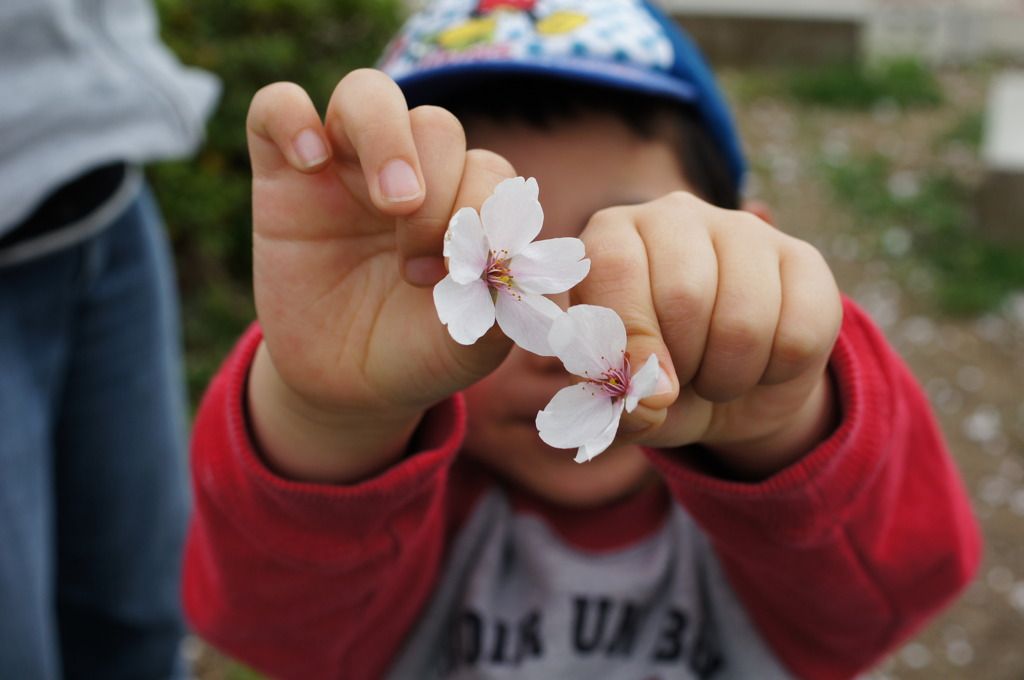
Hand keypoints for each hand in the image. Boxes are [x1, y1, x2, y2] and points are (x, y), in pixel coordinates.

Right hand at [244, 70, 516, 480]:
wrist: (345, 386)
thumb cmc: (418, 353)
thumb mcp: (471, 342)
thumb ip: (509, 302)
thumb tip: (537, 267)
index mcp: (464, 202)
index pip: (486, 168)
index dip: (479, 217)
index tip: (456, 279)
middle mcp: (410, 173)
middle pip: (434, 125)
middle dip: (437, 192)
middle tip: (417, 266)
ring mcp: (345, 167)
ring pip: (366, 94)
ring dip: (385, 138)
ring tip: (391, 203)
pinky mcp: (281, 174)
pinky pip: (277, 106)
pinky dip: (291, 118)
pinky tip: (308, 163)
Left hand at [573, 192, 842, 478]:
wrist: (726, 393)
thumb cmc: (653, 382)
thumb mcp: (618, 397)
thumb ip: (609, 397)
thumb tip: (648, 396)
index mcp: (613, 236)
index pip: (615, 266)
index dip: (630, 335)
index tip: (641, 388)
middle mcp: (675, 217)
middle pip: (683, 295)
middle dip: (681, 362)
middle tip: (678, 376)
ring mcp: (743, 230)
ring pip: (743, 321)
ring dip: (726, 375)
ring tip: (712, 374)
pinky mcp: (803, 259)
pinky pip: (797, 335)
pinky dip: (775, 372)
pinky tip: (760, 362)